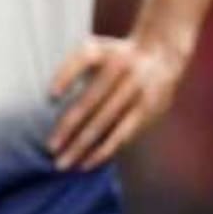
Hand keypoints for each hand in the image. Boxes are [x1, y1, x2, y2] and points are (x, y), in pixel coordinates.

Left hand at [48, 35, 184, 170]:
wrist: (162, 54)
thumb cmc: (115, 56)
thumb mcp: (95, 49)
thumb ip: (71, 66)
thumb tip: (52, 97)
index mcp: (110, 54)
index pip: (84, 60)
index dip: (66, 77)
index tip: (51, 98)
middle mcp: (125, 71)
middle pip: (91, 101)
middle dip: (69, 127)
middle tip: (50, 149)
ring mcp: (139, 91)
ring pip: (107, 122)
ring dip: (84, 145)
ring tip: (64, 164)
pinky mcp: (149, 109)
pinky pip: (123, 134)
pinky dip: (105, 149)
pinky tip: (87, 163)